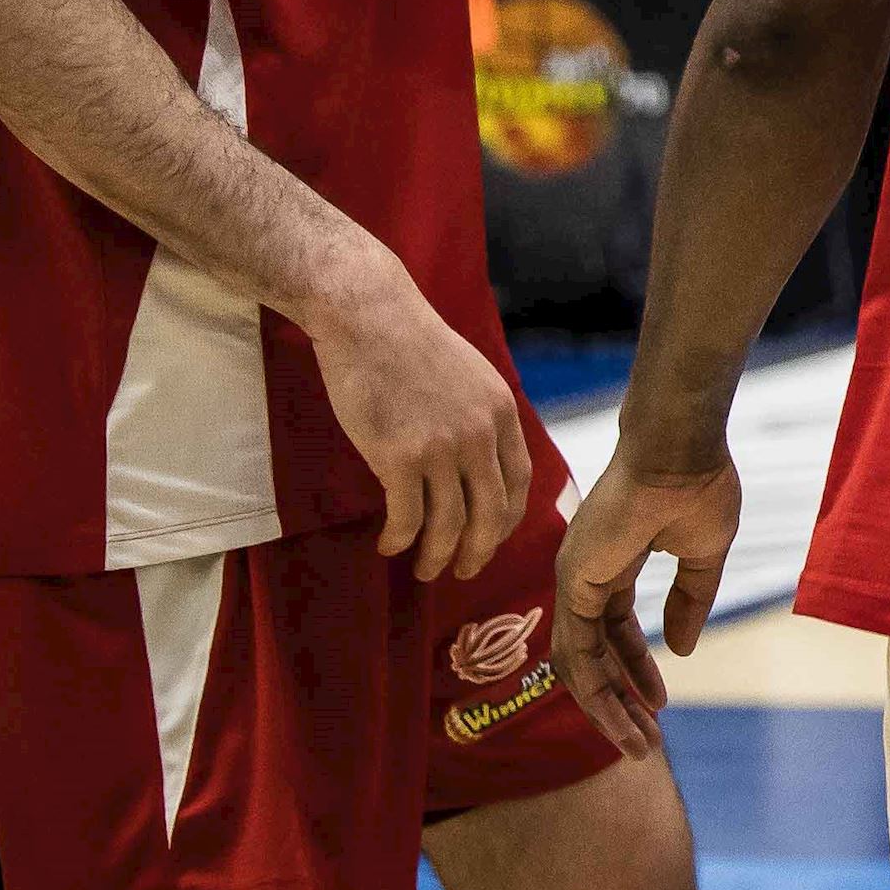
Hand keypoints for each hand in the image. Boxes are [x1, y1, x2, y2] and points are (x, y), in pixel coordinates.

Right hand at [302, 252, 533, 581]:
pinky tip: (389, 546)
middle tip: (463, 572)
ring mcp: (442, 448)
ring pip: (450, 524)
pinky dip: (400, 539)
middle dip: (480, 551)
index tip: (493, 538)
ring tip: (424, 569)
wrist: (369, 317)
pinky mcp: (400, 456)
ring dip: (437, 555)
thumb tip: (483, 457)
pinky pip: (408, 516)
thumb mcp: (470, 376)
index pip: (520, 483)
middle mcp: (481, 435)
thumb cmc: (411, 344)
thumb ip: (482, 417)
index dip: (508, 520)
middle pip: (492, 514)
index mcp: (503, 414)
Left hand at [557, 449, 743, 761]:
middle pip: (592, 657)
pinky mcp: (574, 583)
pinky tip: (625, 712)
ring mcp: (574, 581)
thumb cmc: (698, 487)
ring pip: (580, 664)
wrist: (682, 452)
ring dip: (606, 708)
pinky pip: (577, 650)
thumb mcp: (703, 555)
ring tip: (637, 744)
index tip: (661, 701)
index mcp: (611, 566)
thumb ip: (690, 602)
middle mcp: (584, 578)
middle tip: (644, 741)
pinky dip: (596, 688)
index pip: (614, 633)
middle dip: (618, 701)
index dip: (637, 669)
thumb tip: (683, 650)